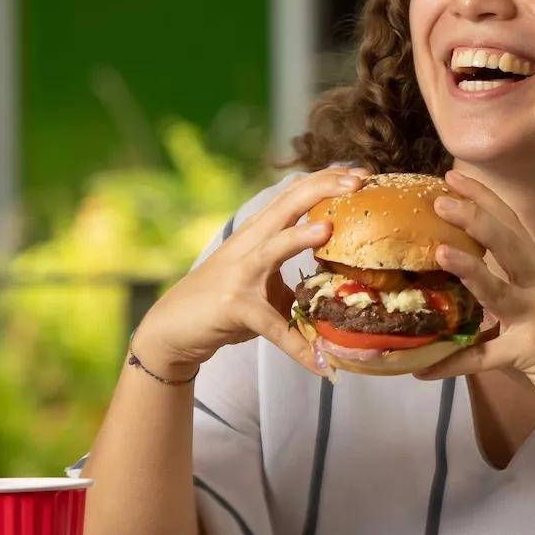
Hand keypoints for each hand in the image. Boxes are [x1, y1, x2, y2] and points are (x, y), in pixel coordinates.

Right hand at [132, 166, 369, 377]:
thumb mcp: (261, 278)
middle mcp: (250, 244)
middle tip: (359, 180)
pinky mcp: (235, 307)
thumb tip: (343, 285)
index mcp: (259, 232)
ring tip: (327, 229)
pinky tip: (320, 362)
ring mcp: (240, 274)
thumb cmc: (224, 300)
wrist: (173, 328)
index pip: (294, 193)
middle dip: (323, 188)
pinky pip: (273, 327)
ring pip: (272, 248)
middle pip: (287, 204)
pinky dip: (297, 346)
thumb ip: (294, 275)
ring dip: (299, 237)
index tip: (361, 171)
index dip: (326, 178)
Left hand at [414, 170, 534, 428]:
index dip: (482, 197)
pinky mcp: (532, 352)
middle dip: (475, 219)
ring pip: (501, 290)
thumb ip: (499, 291)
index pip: (510, 223)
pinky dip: (453, 363)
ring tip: (440, 253)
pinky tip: (423, 368)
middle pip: (509, 243)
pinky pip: (485, 358)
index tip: (450, 175)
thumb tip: (451, 278)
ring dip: (470, 271)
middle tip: (440, 199)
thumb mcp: (532, 307)